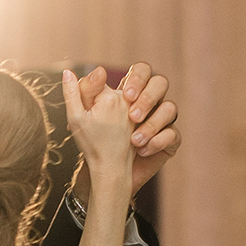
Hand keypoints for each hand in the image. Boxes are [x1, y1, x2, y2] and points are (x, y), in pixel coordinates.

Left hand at [72, 61, 176, 196]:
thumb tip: (71, 71)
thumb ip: (78, 94)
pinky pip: (174, 134)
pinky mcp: (168, 141)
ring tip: (134, 140)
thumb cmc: (93, 143)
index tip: (126, 95)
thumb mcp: (80, 118)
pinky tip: (142, 150)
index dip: (138, 78)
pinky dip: (159, 141)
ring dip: (153, 122)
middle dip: (148, 97)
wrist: (106, 174)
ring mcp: (161, 120)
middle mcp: (149, 102)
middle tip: (133, 115)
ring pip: (170, 108)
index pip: (142, 70)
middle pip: (161, 83)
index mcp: (130, 92)